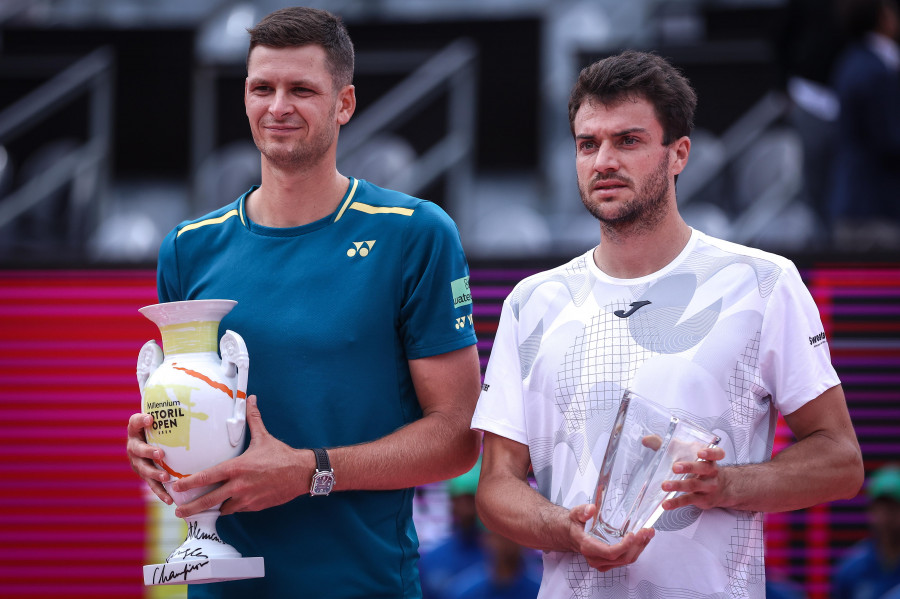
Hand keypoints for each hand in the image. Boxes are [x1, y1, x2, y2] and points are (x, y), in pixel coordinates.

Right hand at [126, 412, 172, 503]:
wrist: (151, 439)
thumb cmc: (162, 427)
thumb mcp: (163, 418)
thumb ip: (173, 412)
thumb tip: (202, 403)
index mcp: (136, 430)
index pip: (134, 422)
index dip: (140, 421)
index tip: (151, 418)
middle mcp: (134, 445)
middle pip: (137, 448)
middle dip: (148, 451)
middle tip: (161, 453)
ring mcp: (137, 462)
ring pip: (143, 469)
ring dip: (154, 473)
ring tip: (166, 477)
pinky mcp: (144, 475)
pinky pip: (151, 485)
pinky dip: (160, 492)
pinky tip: (170, 500)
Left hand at [170, 395, 309, 517]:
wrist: (301, 473)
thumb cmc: (281, 455)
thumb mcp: (264, 437)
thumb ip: (253, 419)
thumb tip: (251, 399)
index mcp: (236, 468)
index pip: (206, 477)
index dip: (188, 483)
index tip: (176, 487)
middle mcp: (239, 485)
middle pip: (208, 500)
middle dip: (191, 507)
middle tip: (178, 511)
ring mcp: (247, 498)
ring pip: (223, 508)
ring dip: (215, 507)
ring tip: (204, 508)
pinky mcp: (255, 506)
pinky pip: (238, 509)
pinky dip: (233, 506)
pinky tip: (230, 503)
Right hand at [568, 504, 653, 571]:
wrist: (571, 534)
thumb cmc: (574, 525)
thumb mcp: (575, 514)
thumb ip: (582, 511)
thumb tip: (591, 509)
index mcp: (588, 547)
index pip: (610, 553)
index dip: (624, 546)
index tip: (633, 535)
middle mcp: (596, 559)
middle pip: (622, 558)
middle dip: (637, 545)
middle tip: (646, 531)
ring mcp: (603, 563)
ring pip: (626, 560)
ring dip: (640, 547)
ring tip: (648, 533)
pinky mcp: (609, 563)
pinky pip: (626, 559)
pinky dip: (636, 550)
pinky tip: (642, 539)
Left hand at [661, 446, 726, 510]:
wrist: (722, 489)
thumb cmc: (700, 466)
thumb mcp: (689, 454)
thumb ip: (668, 445)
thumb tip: (646, 440)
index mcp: (709, 459)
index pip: (717, 454)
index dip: (711, 453)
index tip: (701, 452)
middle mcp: (711, 472)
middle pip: (702, 468)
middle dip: (689, 467)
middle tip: (675, 467)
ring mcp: (708, 487)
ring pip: (694, 485)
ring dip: (678, 485)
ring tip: (664, 486)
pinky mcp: (702, 499)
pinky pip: (688, 500)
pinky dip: (676, 502)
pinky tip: (665, 504)